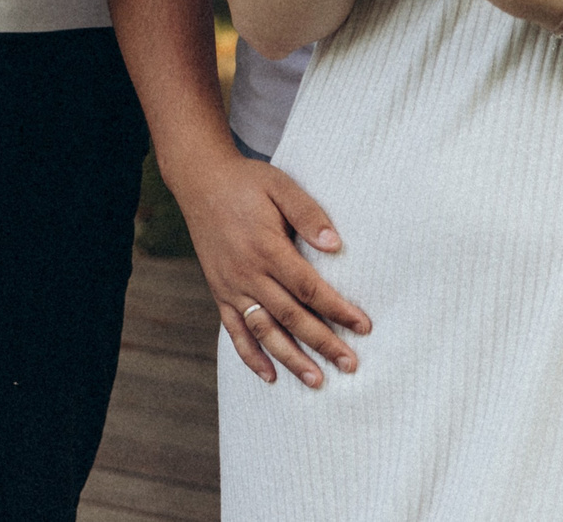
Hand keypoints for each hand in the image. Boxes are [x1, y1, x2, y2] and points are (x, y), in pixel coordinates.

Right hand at [165, 151, 369, 388]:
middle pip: (290, 316)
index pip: (309, 288)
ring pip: (264, 330)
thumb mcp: (281, 186)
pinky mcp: (219, 291)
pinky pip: (234, 330)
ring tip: (317, 381)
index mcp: (266, 247)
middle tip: (350, 365)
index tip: (363, 327)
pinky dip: (251, 356)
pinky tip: (270, 376)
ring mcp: (231, 286)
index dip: (337, 310)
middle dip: (322, 343)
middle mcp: (247, 273)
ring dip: (290, 359)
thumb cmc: (247, 182)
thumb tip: (335, 245)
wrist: (199, 181)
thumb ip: (308, 213)